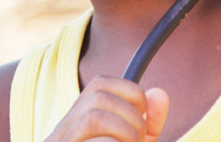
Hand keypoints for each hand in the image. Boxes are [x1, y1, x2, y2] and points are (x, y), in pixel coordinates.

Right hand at [45, 76, 168, 141]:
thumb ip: (148, 125)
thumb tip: (160, 93)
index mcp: (74, 124)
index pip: (100, 84)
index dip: (131, 93)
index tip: (145, 119)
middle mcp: (60, 133)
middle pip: (98, 96)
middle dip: (132, 115)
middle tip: (141, 139)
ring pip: (93, 117)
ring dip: (126, 133)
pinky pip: (91, 141)